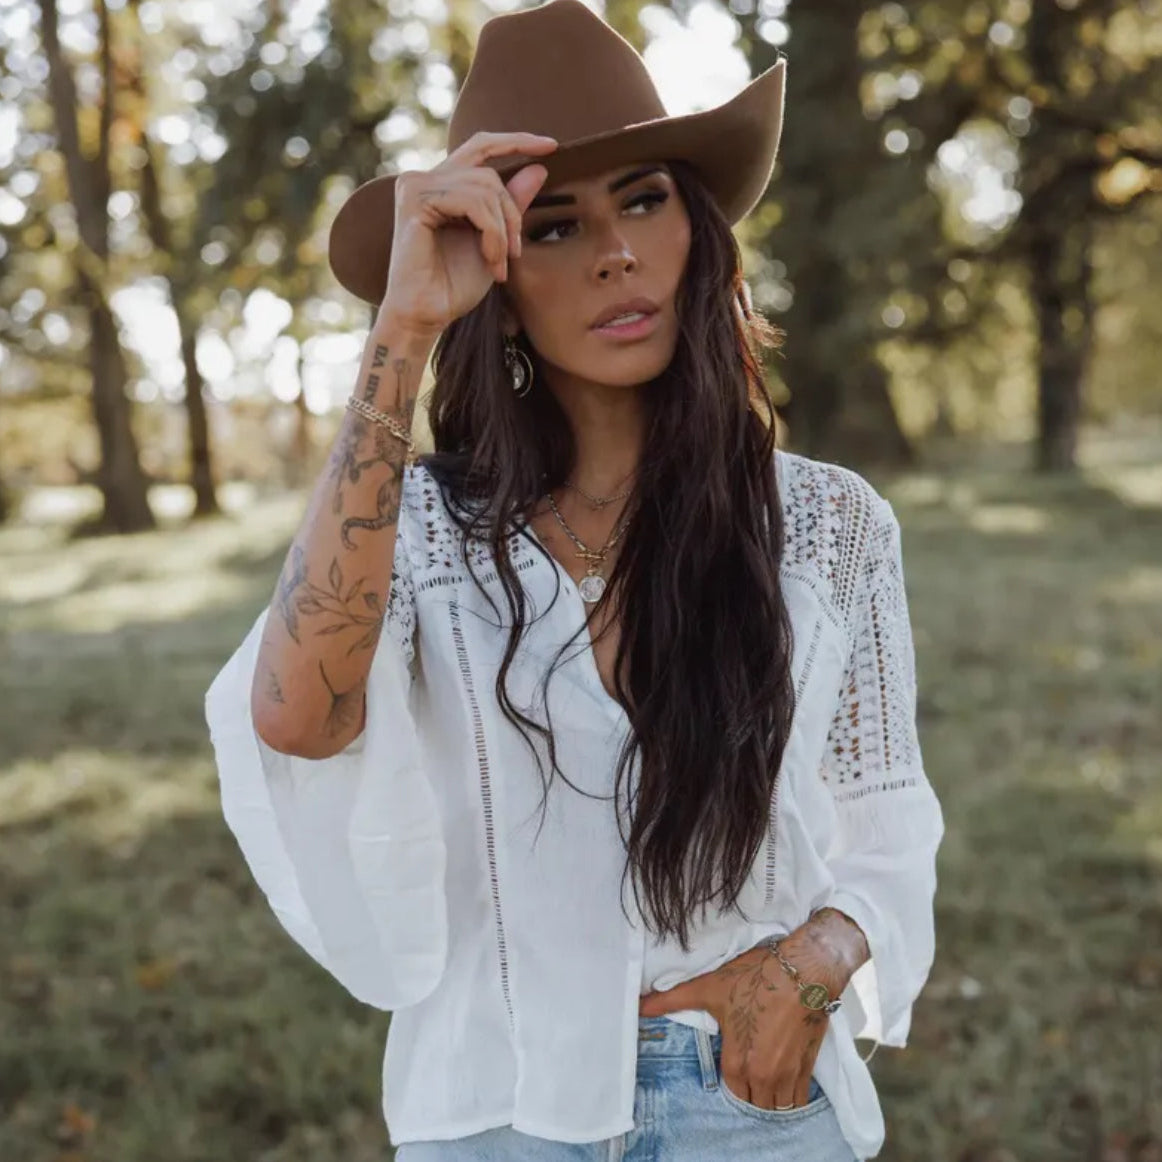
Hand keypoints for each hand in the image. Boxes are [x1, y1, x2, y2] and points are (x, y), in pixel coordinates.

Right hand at [377, 130, 558, 338]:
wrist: (426, 315)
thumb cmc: (454, 286)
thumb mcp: (495, 241)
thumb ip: (511, 205)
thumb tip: (539, 168)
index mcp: (441, 185)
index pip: (481, 147)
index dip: (516, 141)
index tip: (552, 146)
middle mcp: (424, 179)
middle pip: (489, 172)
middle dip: (512, 212)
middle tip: (515, 253)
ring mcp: (416, 185)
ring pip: (484, 187)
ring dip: (502, 230)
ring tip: (499, 263)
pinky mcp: (414, 199)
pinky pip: (472, 202)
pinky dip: (490, 232)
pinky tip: (488, 258)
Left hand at [638, 914, 862, 1110]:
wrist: (804, 970)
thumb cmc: (755, 978)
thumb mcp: (709, 987)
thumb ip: (672, 1000)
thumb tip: (639, 1006)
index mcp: (738, 1060)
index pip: (732, 1092)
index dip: (731, 1083)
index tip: (732, 1069)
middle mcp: (763, 1074)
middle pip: (756, 1104)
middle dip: (751, 1095)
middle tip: (748, 1077)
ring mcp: (788, 1072)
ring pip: (778, 1106)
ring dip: (771, 1101)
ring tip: (766, 1083)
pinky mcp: (808, 1065)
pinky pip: (799, 1098)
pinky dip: (792, 1097)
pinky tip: (786, 1083)